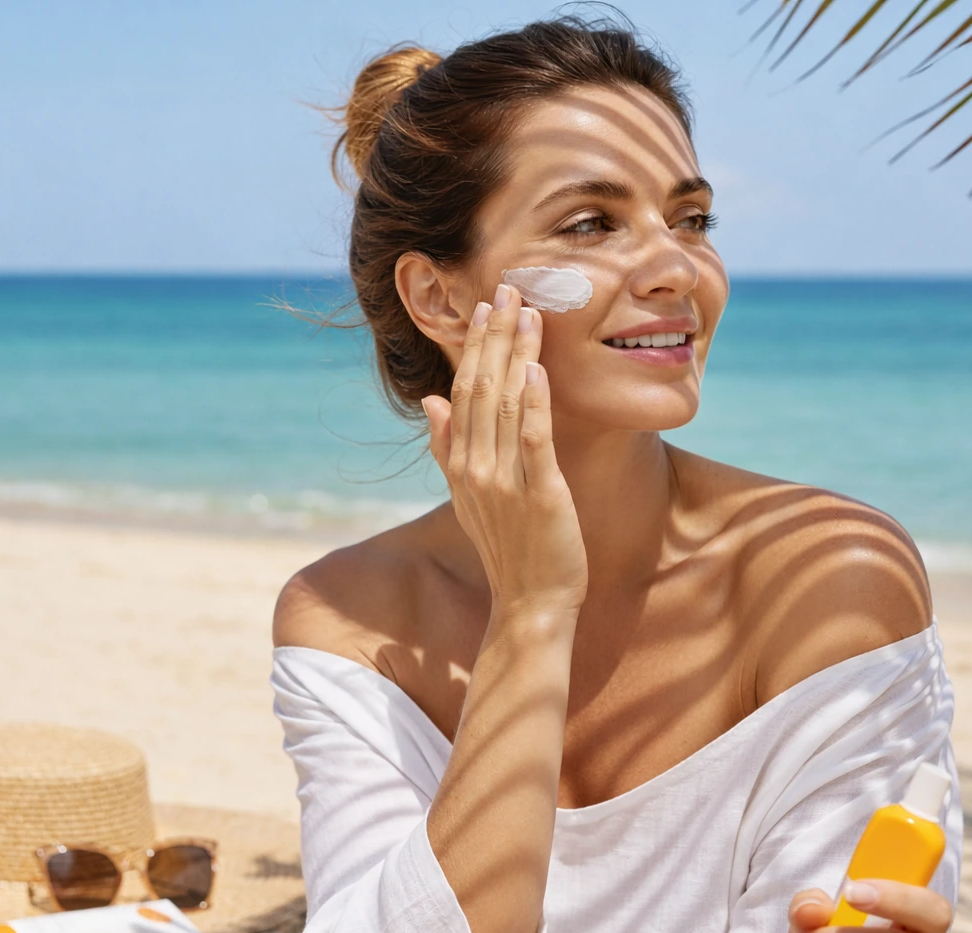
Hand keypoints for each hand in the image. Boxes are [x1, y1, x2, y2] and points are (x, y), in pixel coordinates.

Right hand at [421, 284, 587, 621]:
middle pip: (480, 388)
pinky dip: (533, 403)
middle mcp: (476, 468)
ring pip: (504, 405)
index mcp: (460, 465)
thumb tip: (431, 401)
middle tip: (507, 289)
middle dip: (494, 337)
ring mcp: (505, 482)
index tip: (486, 306)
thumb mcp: (468, 497)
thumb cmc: (509, 550)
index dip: (474, 346)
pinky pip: (533, 440)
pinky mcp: (541, 494)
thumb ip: (447, 447)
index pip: (462, 391)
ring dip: (515, 355)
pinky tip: (537, 369)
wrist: (530, 604)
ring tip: (527, 312)